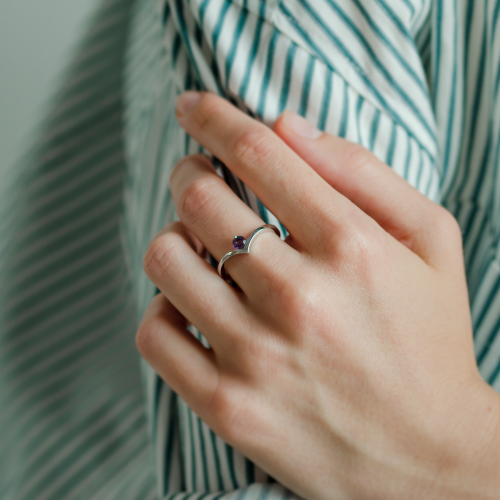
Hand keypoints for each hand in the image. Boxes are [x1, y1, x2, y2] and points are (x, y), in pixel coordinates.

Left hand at [136, 92, 499, 498]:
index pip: (257, 151)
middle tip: (199, 179)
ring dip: (174, 238)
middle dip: (190, 173)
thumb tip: (287, 129)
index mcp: (351, 247)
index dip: (214, 116)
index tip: (193, 105)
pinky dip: (161, 307)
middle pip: (199, 197)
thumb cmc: (431, 341)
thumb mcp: (430, 242)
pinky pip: (155, 333)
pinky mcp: (228, 407)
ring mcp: (258, 357)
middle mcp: (300, 297)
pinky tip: (190, 308)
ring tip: (199, 248)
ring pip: (165, 259)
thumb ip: (364, 173)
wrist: (430, 458)